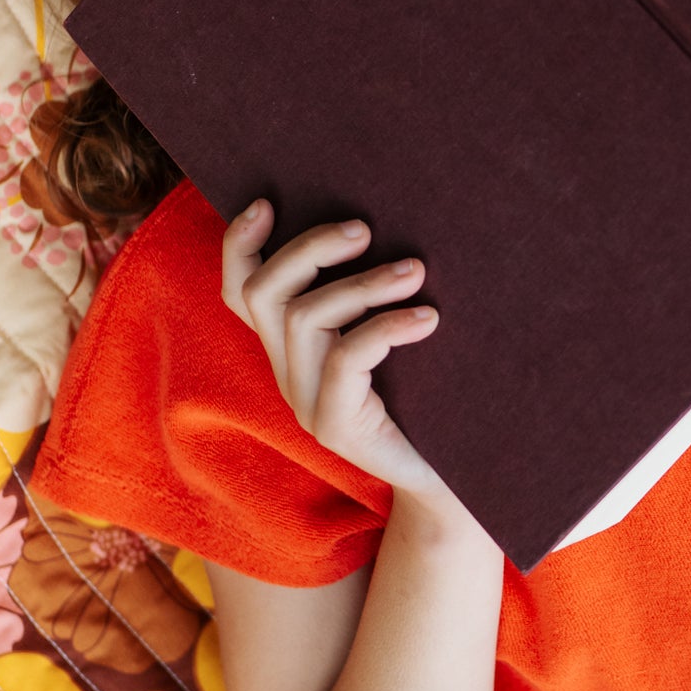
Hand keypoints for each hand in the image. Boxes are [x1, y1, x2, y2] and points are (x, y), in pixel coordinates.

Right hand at [222, 202, 462, 504]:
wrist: (451, 487)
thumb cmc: (432, 405)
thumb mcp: (398, 343)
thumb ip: (374, 299)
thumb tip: (385, 229)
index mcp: (291, 352)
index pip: (240, 294)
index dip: (239, 246)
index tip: (268, 203)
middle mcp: (288, 375)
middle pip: (265, 293)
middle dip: (309, 249)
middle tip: (364, 229)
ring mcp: (306, 404)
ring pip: (304, 319)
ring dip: (362, 284)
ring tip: (415, 270)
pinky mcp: (335, 427)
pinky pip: (346, 358)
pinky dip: (386, 327)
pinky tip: (427, 319)